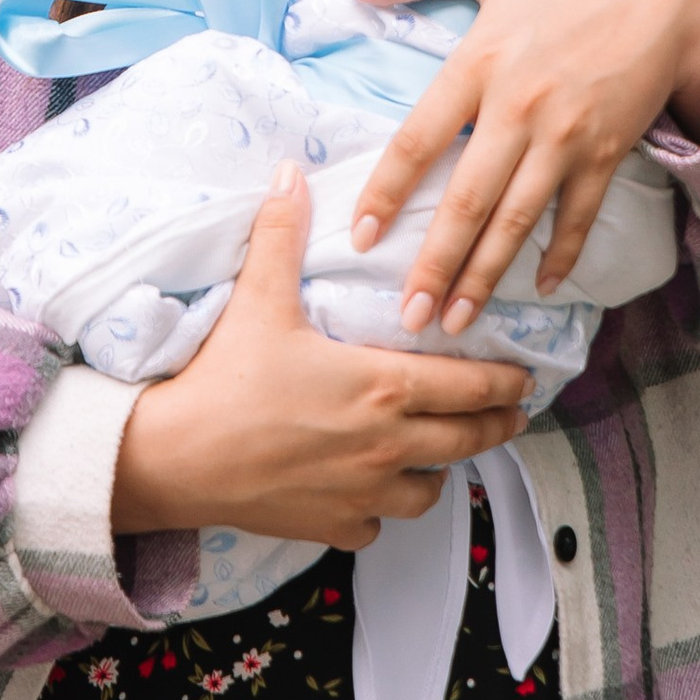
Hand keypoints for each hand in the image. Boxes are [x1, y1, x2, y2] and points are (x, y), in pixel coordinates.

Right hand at [109, 164, 529, 551]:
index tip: (525, 380)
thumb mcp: (258, 299)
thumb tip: (291, 173)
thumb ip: (282, 234)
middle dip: (496, 426)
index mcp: (383, 387)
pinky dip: (382, 509)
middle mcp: (387, 444)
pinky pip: (379, 525)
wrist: (175, 458)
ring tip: (439, 453)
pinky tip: (370, 490)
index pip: (471, 386)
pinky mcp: (334, 526)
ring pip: (430, 490)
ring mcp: (364, 493)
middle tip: (511, 415)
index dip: (505, 383)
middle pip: (468, 440)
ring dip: (439, 470)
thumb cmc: (223, 379)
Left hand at [345, 0, 699, 335]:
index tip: (363, 236)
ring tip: (454, 321)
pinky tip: (542, 288)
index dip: (386, 193)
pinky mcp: (605, 154)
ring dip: (484, 277)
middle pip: (466, 202)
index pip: (417, 141)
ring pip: (515, 221)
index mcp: (478, 64)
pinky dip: (560, 255)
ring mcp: (564, 138)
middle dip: (434, 264)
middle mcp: (516, 110)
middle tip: (407, 316)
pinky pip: (578, 217)